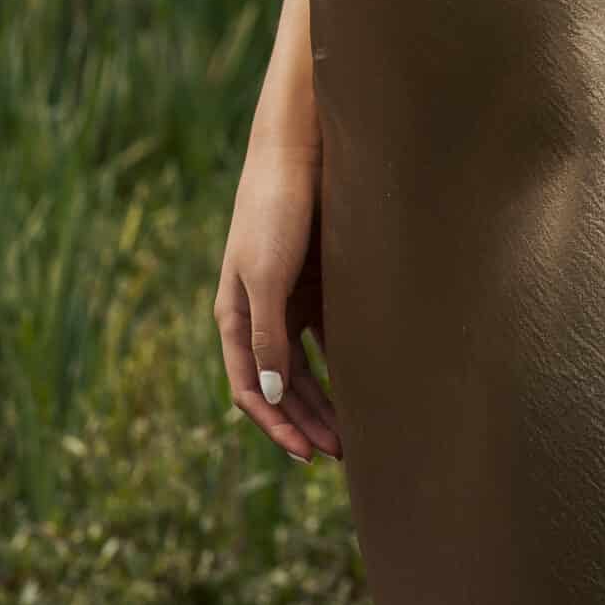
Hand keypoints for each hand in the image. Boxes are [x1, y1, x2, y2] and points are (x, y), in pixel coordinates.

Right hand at [212, 145, 342, 464]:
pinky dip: (343, 360)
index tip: (307, 455)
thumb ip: (267, 336)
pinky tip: (369, 380)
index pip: (250, 390)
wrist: (298, 149)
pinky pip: (328, 333)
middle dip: (307, 422)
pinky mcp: (316, 278)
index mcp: (235, 317)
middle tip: (342, 454)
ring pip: (306, 364)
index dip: (277, 426)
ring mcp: (289, 297)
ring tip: (356, 431)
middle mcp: (260, 313)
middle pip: (282, 385)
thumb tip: (269, 396)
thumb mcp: (267, 276)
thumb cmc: (274, 210)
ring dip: (327, 398)